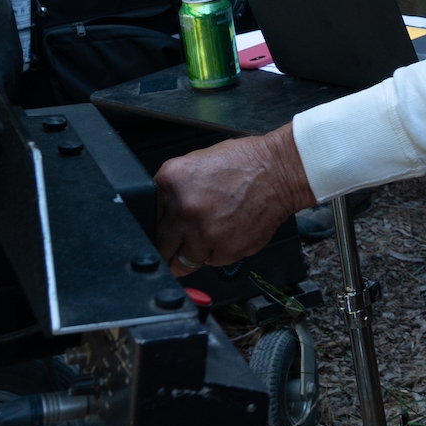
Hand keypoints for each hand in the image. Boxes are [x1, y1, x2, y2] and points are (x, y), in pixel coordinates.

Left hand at [154, 126, 315, 275]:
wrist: (280, 170)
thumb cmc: (243, 164)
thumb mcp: (196, 164)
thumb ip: (172, 190)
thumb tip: (156, 216)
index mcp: (171, 184)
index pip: (145, 220)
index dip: (155, 226)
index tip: (162, 230)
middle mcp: (184, 210)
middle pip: (160, 248)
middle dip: (168, 249)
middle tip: (179, 245)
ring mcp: (205, 232)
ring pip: (186, 261)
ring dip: (196, 251)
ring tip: (214, 230)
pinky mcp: (227, 249)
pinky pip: (213, 261)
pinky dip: (220, 252)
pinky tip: (231, 230)